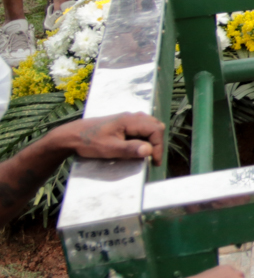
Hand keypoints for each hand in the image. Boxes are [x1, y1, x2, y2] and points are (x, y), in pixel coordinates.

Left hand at [46, 113, 164, 161]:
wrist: (70, 136)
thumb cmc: (89, 143)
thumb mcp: (110, 149)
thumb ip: (130, 149)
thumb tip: (149, 150)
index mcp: (129, 120)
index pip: (155, 130)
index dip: (158, 146)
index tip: (154, 162)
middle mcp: (131, 116)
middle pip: (155, 125)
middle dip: (157, 142)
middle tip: (152, 157)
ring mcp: (126, 118)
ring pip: (149, 125)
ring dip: (151, 139)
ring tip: (146, 152)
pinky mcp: (122, 122)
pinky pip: (141, 126)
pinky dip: (144, 136)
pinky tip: (137, 145)